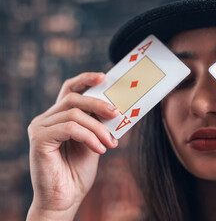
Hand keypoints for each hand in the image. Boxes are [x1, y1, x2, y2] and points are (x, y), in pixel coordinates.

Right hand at [27, 72, 118, 219]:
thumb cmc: (78, 171)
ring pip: (75, 114)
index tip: (104, 76)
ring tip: (111, 144)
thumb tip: (115, 109)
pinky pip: (70, 128)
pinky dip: (89, 137)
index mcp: (58, 117)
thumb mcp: (93, 141)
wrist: (65, 198)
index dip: (85, 79)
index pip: (69, 89)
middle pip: (74, 98)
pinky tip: (99, 149)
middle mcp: (46, 119)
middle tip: (116, 114)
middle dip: (99, 104)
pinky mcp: (39, 139)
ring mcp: (39, 128)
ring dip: (98, 128)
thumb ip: (97, 125)